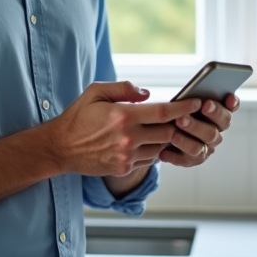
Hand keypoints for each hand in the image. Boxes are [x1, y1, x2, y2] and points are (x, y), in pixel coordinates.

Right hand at [46, 81, 202, 176]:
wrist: (60, 148)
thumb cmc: (78, 117)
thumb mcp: (96, 92)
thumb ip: (123, 88)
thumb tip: (148, 94)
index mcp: (123, 116)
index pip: (163, 112)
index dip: (184, 108)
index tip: (196, 103)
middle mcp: (128, 138)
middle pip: (168, 132)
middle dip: (179, 124)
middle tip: (185, 117)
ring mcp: (126, 156)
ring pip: (161, 147)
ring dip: (166, 138)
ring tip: (165, 128)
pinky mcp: (123, 168)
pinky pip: (148, 159)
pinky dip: (153, 150)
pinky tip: (147, 141)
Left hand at [159, 94, 238, 167]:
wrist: (165, 128)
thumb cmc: (179, 108)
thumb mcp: (187, 99)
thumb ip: (193, 97)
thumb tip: (188, 94)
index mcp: (219, 116)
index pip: (227, 111)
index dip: (223, 108)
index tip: (208, 102)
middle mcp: (215, 133)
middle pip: (211, 132)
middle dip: (196, 125)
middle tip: (182, 119)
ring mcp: (205, 148)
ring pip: (198, 148)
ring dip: (185, 141)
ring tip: (172, 136)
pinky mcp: (192, 160)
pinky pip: (184, 161)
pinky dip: (173, 157)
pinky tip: (163, 152)